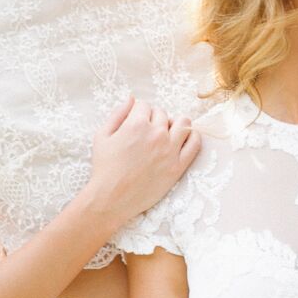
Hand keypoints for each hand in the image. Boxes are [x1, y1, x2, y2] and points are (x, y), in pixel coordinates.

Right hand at [86, 98, 199, 228]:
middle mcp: (156, 134)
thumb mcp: (102, 136)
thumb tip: (132, 99)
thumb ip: (118, 114)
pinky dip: (192, 136)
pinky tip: (184, 139)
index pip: (145, 105)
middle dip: (154, 119)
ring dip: (175, 123)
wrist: (112, 198)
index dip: (139, 112)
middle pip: (162, 113)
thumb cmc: (104, 168)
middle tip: (147, 132)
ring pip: (183, 122)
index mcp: (136, 124)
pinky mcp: (178, 166)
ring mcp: (170, 150)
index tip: (136, 122)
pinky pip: (195, 143)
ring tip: (167, 133)